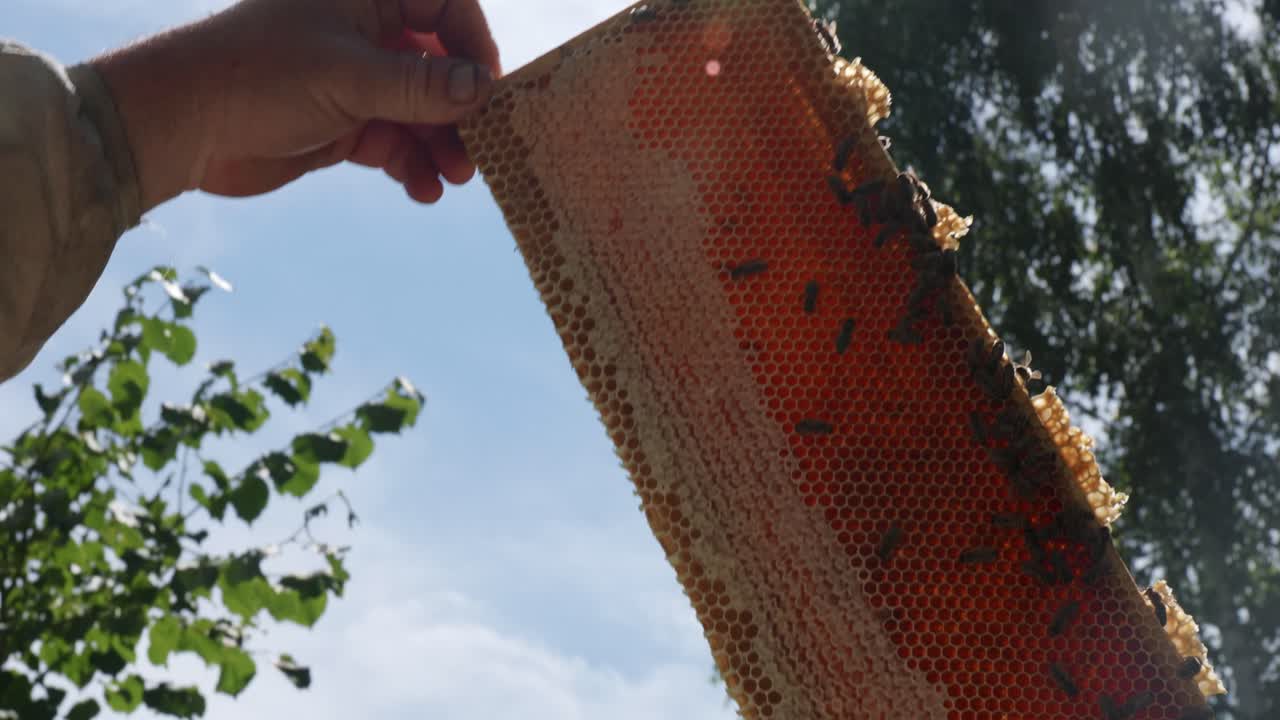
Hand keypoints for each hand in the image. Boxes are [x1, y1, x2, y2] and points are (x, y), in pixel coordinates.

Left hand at [92, 0, 501, 211]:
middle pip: (438, 64)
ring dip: (441, 144)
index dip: (473, 44)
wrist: (184, 125)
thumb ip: (420, 85)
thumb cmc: (258, 76)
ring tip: (455, 178)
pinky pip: (395, 141)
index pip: (444, 5)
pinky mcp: (342, 123)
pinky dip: (412, 165)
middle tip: (482, 148)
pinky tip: (422, 189)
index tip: (489, 90)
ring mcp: (354, 80)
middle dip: (460, 109)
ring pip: (420, 110)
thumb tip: (483, 89)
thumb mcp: (350, 77)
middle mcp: (364, 31)